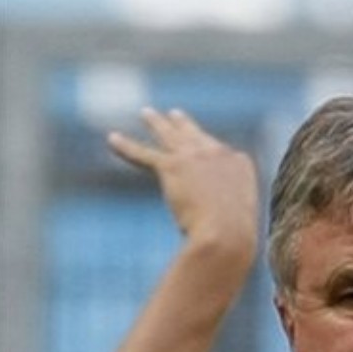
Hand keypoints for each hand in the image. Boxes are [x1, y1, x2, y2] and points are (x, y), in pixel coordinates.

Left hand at [108, 108, 259, 266]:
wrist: (226, 234)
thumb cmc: (236, 237)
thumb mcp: (239, 219)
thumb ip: (229, 210)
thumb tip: (217, 222)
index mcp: (240, 164)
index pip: (222, 153)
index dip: (212, 158)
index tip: (208, 157)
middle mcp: (217, 153)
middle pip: (196, 134)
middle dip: (184, 124)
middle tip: (174, 114)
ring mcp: (193, 156)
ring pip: (170, 135)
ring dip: (156, 123)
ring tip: (146, 113)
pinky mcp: (171, 166)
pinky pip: (144, 154)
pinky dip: (126, 147)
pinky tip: (112, 139)